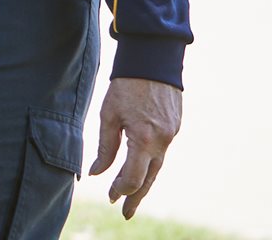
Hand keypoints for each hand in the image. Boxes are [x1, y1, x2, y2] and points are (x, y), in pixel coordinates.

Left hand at [88, 77, 182, 218]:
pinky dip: (151, 165)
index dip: (119, 189)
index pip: (132, 177)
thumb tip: (96, 172)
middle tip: (125, 213)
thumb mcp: (109, 114)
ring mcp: (172, 134)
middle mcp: (162, 141)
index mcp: (145, 139)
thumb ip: (105, 147)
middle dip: (135, 196)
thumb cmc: (126, 85)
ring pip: (157, 167)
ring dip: (144, 182)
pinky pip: (162, 153)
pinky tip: (142, 170)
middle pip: (149, 178)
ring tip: (132, 198)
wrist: (154, 59)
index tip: (109, 196)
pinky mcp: (175, 127)